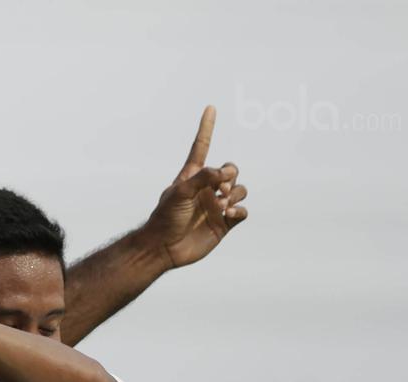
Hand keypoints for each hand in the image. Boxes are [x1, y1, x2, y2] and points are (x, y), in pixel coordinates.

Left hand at [141, 106, 249, 268]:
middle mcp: (206, 189)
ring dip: (235, 193)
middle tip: (220, 189)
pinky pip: (243, 211)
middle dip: (231, 174)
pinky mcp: (224, 224)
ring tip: (222, 204)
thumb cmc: (165, 218)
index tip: (210, 108)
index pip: (201, 147)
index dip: (206, 128)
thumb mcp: (180, 192)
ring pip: (240, 189)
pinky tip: (228, 213)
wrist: (164, 248)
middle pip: (231, 169)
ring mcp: (216, 206)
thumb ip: (203, 178)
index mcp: (192, 177)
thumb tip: (224, 172)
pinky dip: (240, 209)